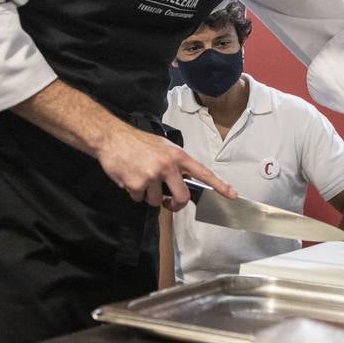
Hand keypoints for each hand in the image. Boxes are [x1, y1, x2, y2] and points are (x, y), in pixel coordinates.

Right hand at [96, 124, 235, 209]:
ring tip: (140, 178)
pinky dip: (134, 193)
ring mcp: (152, 176)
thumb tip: (186, 180)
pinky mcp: (137, 184)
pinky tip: (129, 178)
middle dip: (174, 204)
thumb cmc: (137, 142)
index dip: (219, 185)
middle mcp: (168, 166)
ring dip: (149, 196)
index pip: (203, 173)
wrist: (111, 138)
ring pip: (157, 201)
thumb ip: (175, 163)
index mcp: (177, 156)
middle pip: (182, 197)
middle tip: (168, 202)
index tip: (232, 195)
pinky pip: (139, 199)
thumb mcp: (163, 147)